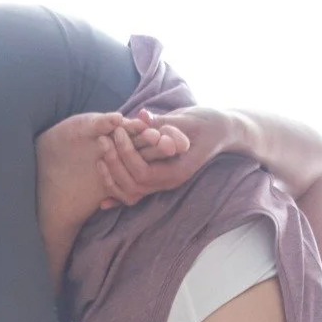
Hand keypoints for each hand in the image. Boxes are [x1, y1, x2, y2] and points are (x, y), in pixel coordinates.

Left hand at [96, 106, 235, 209]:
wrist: (220, 131)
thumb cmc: (208, 122)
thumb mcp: (188, 119)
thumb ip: (164, 122)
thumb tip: (142, 118)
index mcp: (177, 171)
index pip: (144, 173)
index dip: (127, 155)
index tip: (118, 132)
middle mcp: (168, 182)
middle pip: (133, 186)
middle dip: (115, 164)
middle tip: (103, 140)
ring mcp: (162, 183)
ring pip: (131, 194)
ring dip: (112, 179)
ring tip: (100, 156)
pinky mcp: (156, 179)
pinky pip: (135, 194)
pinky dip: (118, 197)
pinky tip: (103, 203)